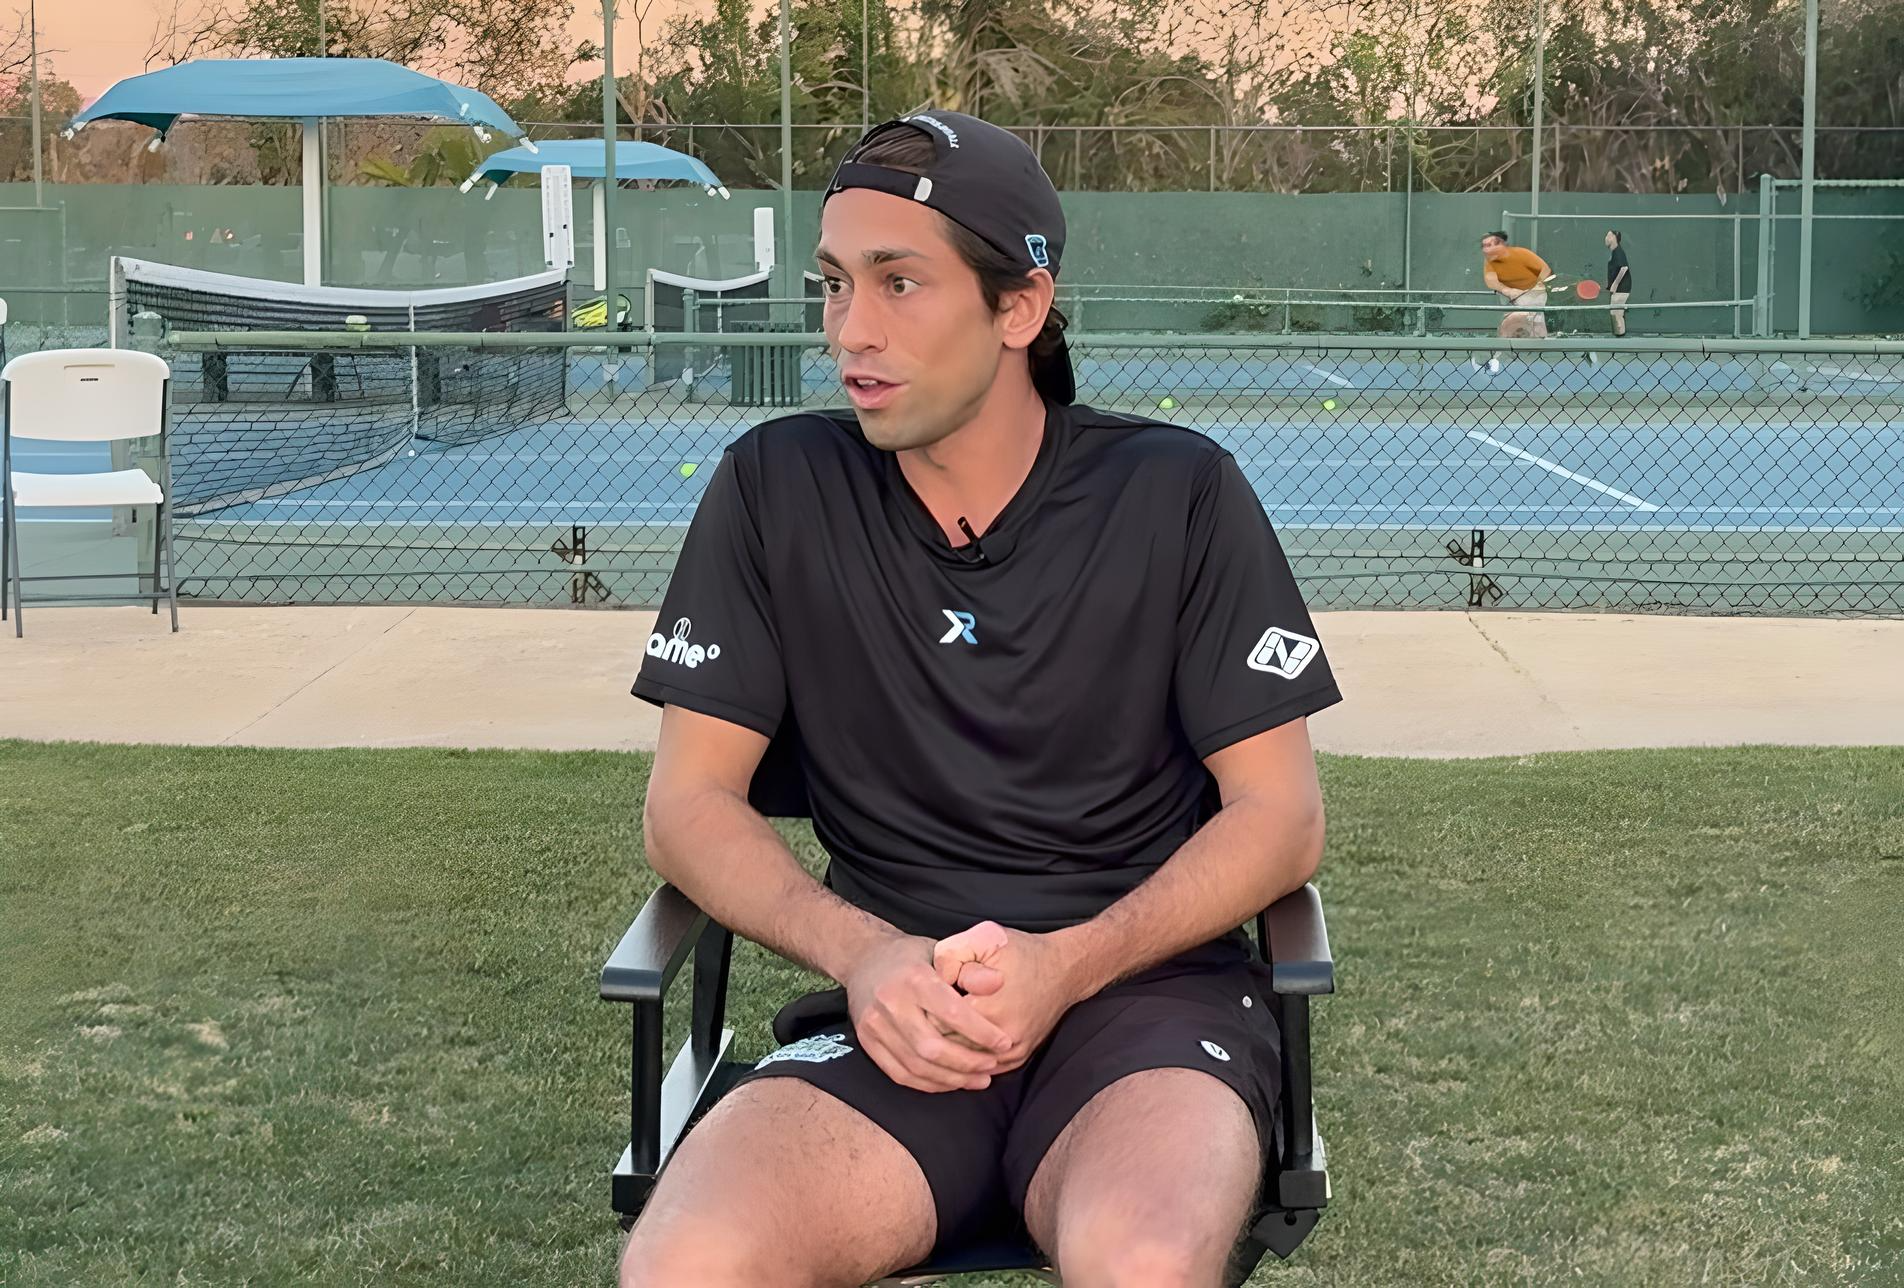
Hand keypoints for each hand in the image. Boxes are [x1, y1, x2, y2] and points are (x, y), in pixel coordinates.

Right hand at [843, 932, 1013, 1093]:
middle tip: (992, 1066)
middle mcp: (891, 1003)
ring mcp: (874, 1025)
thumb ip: (971, 969)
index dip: (982, 1033)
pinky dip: (928, 1084)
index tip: (1005, 1043)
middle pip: (932, 1048)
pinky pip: (899, 1073)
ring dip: (951, 1079)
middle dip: (967, 1063)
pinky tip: (950, 1082)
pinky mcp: (866, 1041)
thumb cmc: (911, 955)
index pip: (952, 1013)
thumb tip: (999, 983)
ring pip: (916, 1066)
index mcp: (913, 978)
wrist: (863, 956)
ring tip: (978, 1079)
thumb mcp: (942, 950)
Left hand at [933, 922, 1084, 1073]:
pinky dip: (967, 1056)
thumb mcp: (985, 937)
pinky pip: (981, 1067)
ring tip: (943, 1025)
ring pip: (962, 1062)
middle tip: (929, 1013)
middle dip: (934, 1031)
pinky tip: (959, 1039)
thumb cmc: (1023, 952)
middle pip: (945, 1047)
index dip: (925, 1009)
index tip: (927, 998)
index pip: (933, 1022)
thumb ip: (952, 954)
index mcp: (986, 1008)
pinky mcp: (1017, 1059)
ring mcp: (1011, 1053)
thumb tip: (935, 979)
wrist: (1064, 971)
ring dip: (949, 1047)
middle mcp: (1001, 1038)